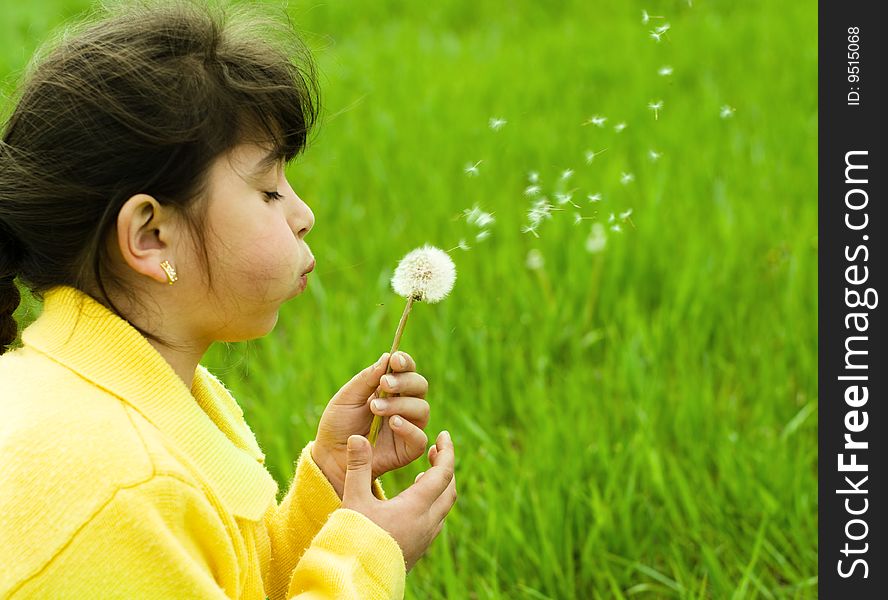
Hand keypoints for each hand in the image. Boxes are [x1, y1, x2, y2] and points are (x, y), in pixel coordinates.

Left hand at [313, 352, 430, 496]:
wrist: (331, 456)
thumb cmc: (339, 424)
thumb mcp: (347, 398)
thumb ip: (367, 379)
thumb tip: (387, 357)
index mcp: (390, 389)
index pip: (406, 370)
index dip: (405, 362)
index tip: (396, 360)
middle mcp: (404, 405)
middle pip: (420, 386)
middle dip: (404, 381)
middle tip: (384, 383)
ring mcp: (408, 427)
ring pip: (422, 409)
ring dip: (400, 404)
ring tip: (375, 408)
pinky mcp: (408, 449)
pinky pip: (420, 437)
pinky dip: (409, 428)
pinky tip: (392, 423)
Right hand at [341, 432, 456, 571]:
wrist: (355, 579)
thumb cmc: (353, 538)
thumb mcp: (353, 499)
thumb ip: (358, 466)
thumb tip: (357, 437)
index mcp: (416, 507)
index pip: (443, 473)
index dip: (446, 452)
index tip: (444, 435)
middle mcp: (427, 523)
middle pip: (449, 489)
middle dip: (445, 467)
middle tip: (435, 450)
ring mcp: (425, 538)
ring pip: (444, 507)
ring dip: (440, 487)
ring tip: (424, 474)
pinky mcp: (419, 549)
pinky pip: (435, 521)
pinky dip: (433, 504)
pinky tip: (416, 501)